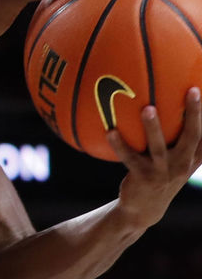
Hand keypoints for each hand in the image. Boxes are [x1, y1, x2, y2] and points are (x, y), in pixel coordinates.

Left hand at [108, 87, 201, 229]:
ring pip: (159, 147)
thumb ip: (179, 140)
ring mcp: (162, 172)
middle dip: (194, 114)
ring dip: (153, 128)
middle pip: (191, 137)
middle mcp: (181, 165)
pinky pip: (129, 158)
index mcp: (192, 159)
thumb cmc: (160, 175)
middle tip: (192, 92)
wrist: (144, 209)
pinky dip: (120, 145)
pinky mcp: (143, 177)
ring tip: (148, 109)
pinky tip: (110, 131)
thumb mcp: (176, 161)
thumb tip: (165, 106)